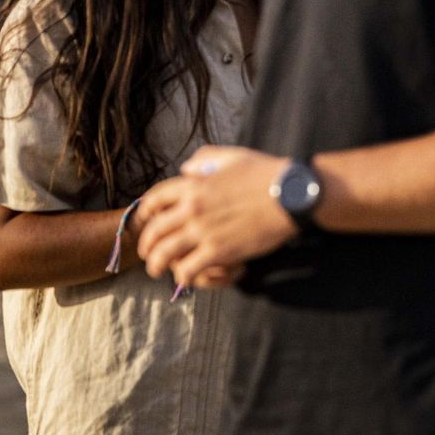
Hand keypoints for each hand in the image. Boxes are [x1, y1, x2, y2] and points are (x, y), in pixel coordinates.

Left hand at [136, 146, 294, 288]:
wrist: (290, 194)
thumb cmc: (266, 173)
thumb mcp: (233, 156)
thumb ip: (205, 159)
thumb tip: (186, 168)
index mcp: (194, 184)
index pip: (154, 199)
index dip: (143, 213)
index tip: (144, 222)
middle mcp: (192, 208)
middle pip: (154, 230)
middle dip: (146, 244)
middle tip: (147, 253)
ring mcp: (203, 231)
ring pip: (164, 253)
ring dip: (156, 264)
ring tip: (157, 271)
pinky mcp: (219, 251)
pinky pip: (188, 268)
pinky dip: (183, 275)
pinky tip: (186, 277)